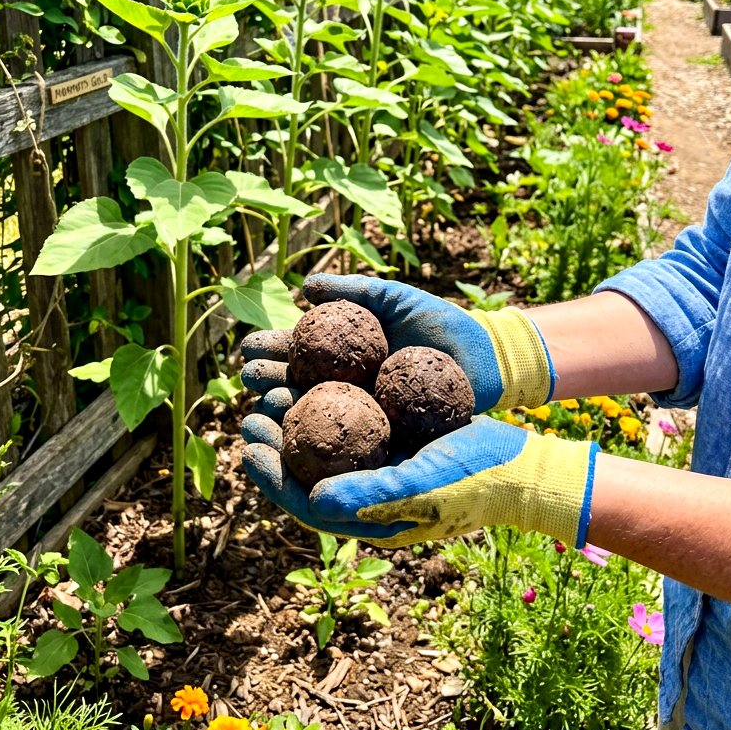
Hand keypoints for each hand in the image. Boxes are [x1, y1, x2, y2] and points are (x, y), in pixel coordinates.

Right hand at [240, 274, 555, 414]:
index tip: (248, 351)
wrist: (482, 358)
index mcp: (340, 352)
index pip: (292, 351)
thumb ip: (352, 290)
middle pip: (291, 384)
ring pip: (309, 415)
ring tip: (267, 407)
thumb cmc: (439, 323)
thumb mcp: (394, 298)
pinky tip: (298, 441)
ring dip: (282, 412)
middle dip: (264, 383)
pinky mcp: (378, 437)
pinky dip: (316, 442)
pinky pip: (342, 441)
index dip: (267, 351)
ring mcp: (358, 413)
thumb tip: (303, 287)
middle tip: (252, 382)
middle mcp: (342, 384)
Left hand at [241, 412, 597, 548]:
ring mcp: (379, 464)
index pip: (304, 501)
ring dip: (297, 414)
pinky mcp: (393, 438)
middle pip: (307, 468)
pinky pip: (351, 419)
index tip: (250, 443)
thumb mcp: (423, 486)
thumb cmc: (474, 481)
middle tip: (251, 409)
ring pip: (325, 441)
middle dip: (275, 441)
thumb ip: (370, 495)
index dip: (271, 475)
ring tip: (273, 385)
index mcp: (366, 516)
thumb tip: (311, 498)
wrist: (519, 464)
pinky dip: (330, 398)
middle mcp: (365, 491)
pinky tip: (316, 369)